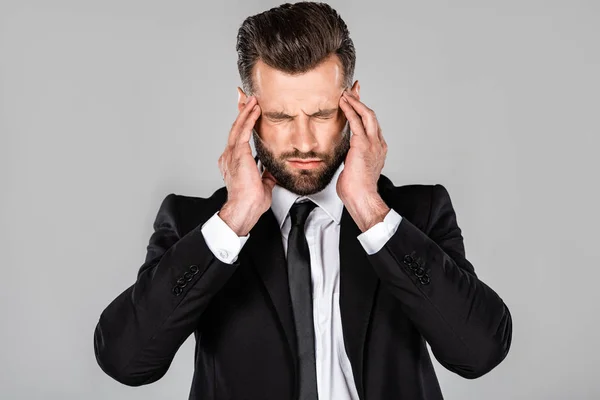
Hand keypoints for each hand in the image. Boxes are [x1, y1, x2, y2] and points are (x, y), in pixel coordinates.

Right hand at [217, 96, 277, 234]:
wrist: (245, 207)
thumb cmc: (251, 201)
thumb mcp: (263, 184)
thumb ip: (266, 174)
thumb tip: (273, 170)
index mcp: (234, 162)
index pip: (239, 138)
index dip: (243, 124)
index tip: (247, 113)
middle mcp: (230, 156)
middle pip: (236, 128)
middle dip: (241, 112)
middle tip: (245, 97)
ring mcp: (232, 154)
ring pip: (238, 126)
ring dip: (246, 111)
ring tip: (252, 99)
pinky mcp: (238, 153)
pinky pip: (243, 131)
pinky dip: (249, 118)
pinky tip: (254, 109)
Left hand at [336, 89, 387, 205]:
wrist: (361, 197)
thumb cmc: (356, 189)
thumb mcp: (355, 169)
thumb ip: (353, 158)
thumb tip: (346, 156)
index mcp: (378, 150)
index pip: (371, 126)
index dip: (363, 113)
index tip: (356, 104)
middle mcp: (378, 144)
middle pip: (371, 116)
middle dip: (361, 101)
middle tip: (352, 90)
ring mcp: (373, 143)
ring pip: (366, 115)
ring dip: (355, 102)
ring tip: (345, 93)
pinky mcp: (363, 144)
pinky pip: (356, 121)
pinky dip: (350, 109)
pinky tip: (342, 102)